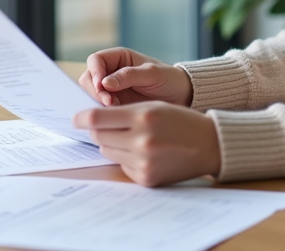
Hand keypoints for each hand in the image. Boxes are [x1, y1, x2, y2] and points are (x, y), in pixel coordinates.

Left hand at [73, 102, 220, 186]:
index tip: (76, 118)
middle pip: (98, 137)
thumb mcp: (154, 106)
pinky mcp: (146, 178)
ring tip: (132, 139)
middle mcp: (141, 140)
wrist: (208, 144)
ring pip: (107, 152)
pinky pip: (122, 166)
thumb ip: (125, 111)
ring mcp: (143, 162)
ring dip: (112, 144)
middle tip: (108, 127)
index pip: (96, 119)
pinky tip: (145, 153)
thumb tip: (91, 119)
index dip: (81, 118)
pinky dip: (126, 159)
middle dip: (99, 131)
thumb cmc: (180, 120)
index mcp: (143, 116)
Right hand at [79, 47, 192, 106]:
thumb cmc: (169, 79)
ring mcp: (112, 91)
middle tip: (108, 103)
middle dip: (95, 91)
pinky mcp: (115, 106)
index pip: (96, 60)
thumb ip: (129, 75)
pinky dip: (104, 113)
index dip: (94, 72)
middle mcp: (111, 73)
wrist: (181, 97)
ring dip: (98, 103)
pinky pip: (101, 109)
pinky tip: (115, 117)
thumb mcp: (152, 74)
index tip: (101, 86)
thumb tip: (105, 83)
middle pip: (89, 79)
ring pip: (92, 95)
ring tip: (115, 109)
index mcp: (119, 58)